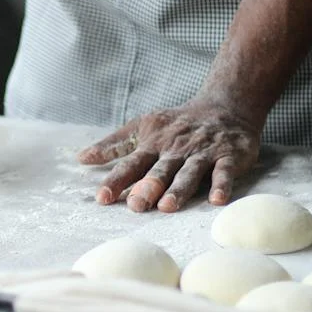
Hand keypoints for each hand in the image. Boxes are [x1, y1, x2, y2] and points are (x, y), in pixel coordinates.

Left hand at [77, 101, 259, 212]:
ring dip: (179, 188)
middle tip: (135, 205)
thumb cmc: (178, 122)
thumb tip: (81, 158)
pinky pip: (225, 171)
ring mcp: (203, 152)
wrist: (226, 105)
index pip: (131, 164)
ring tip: (168, 206)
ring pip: (189, 172)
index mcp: (154, 143)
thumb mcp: (143, 127)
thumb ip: (114, 145)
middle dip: (147, 187)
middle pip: (160, 170)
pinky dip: (221, 184)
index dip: (116, 180)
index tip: (102, 197)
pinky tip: (216, 200)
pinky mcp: (229, 155)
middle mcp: (176, 149)